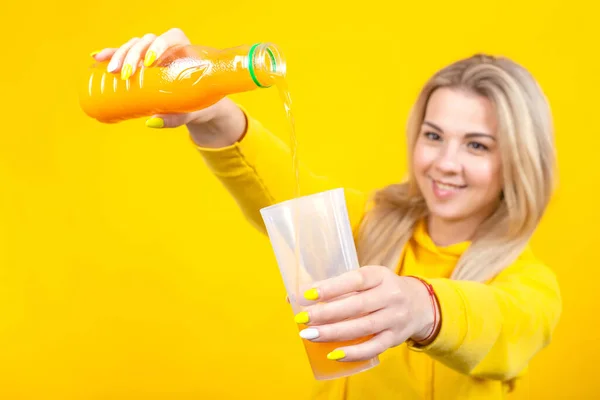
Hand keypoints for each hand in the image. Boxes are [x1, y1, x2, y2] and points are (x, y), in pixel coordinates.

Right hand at [90, 28, 245, 146]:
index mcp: (187, 52)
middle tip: (126, 74)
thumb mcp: (191, 111)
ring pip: (135, 45)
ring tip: (111, 71)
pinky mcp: (143, 63)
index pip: (172, 37)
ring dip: (120, 54)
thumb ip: (176, 118)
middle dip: (133, 54)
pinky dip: (111, 55)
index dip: (159, 45)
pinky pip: (126, 55)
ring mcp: (154, 54)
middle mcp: (169, 48)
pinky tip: (97, 58)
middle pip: (148, 41)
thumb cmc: (199, 105)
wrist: (200, 105)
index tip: (149, 62)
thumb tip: (151, 122)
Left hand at [294, 266, 439, 361]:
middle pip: (356, 306)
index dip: (331, 287)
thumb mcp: (367, 279)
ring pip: (362, 327)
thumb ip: (337, 286)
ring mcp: (395, 318)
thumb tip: (295, 296)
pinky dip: (353, 353)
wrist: (419, 305)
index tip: (308, 295)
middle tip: (302, 319)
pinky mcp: (395, 338)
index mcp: (380, 275)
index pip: (355, 280)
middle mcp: (390, 295)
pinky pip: (374, 347)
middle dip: (326, 314)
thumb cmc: (380, 289)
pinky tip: (333, 355)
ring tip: (309, 335)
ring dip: (333, 333)